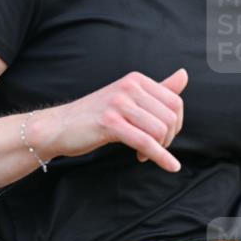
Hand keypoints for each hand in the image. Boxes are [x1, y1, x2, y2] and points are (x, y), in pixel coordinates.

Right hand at [33, 69, 187, 172]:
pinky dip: (160, 157)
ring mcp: (118, 104)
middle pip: (170, 116)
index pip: (174, 101)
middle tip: (153, 149)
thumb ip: (156, 89)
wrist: (56, 127)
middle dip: (168, 138)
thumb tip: (184, 75)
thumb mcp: (125, 99)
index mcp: (136, 80)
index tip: (162, 137)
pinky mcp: (110, 123)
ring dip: (159, 149)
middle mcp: (129, 87)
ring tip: (144, 155)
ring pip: (159, 130)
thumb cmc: (91, 117)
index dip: (175, 124)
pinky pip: (145, 142)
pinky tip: (169, 166)